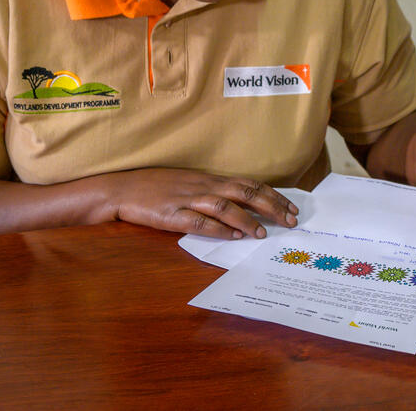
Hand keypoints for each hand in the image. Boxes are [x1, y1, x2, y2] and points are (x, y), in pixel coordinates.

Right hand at [106, 168, 298, 239]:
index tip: (292, 208)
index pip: (251, 185)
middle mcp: (205, 186)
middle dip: (271, 207)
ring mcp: (189, 199)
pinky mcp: (173, 214)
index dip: (274, 196)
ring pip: (225, 206)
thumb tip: (243, 206)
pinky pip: (199, 221)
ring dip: (247, 220)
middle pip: (245, 193)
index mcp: (211, 180)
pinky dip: (218, 229)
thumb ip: (216, 193)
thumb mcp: (192, 185)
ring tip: (263, 232)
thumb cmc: (159, 188)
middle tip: (290, 221)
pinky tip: (232, 235)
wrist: (123, 189)